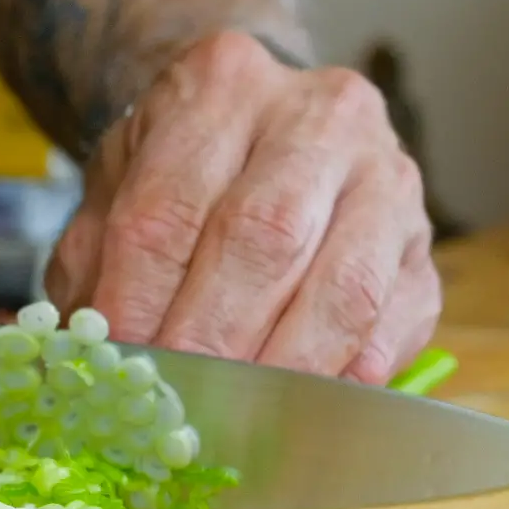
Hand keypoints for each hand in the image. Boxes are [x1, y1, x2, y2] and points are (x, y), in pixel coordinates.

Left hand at [46, 30, 440, 383]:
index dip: (138, 304)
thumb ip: (95, 270)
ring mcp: (385, 175)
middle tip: (176, 407)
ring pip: (342, 287)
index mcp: (219, 89)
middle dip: (212, 341)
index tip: (119, 370)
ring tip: (235, 419)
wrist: (265, 132)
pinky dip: (350, 374)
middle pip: (263, 240)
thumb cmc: (181, 176)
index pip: (167, 212)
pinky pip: (395, 318)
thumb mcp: (116, 198)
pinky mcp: (422, 241)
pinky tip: (308, 405)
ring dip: (283, 369)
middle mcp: (317, 116)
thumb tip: (87, 360)